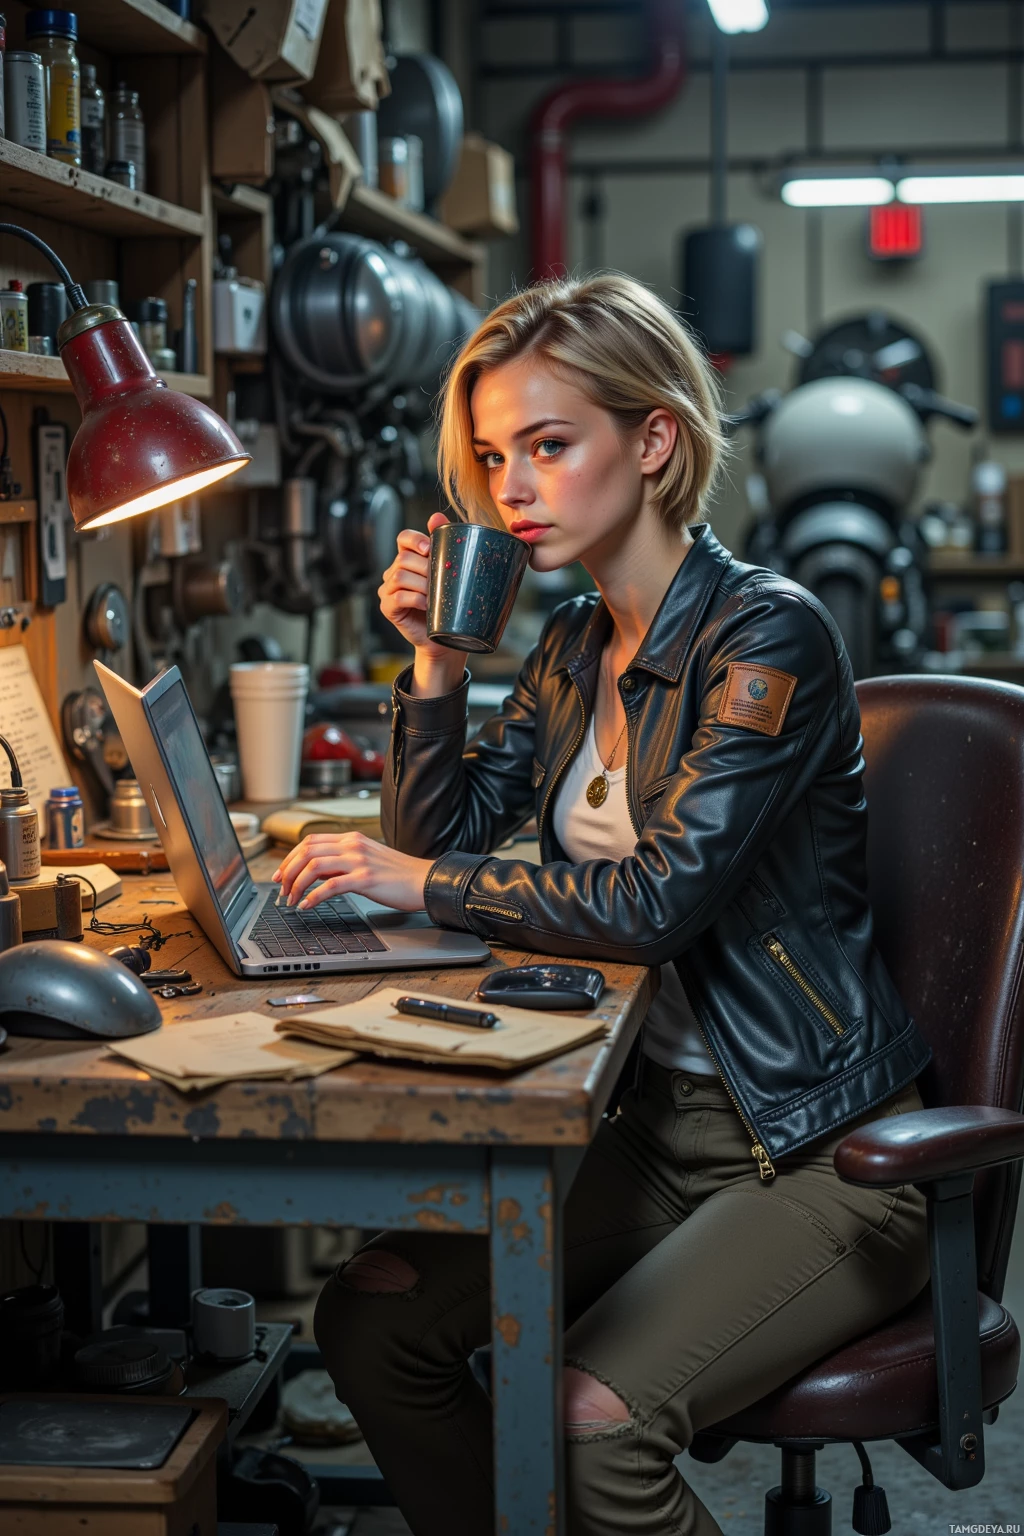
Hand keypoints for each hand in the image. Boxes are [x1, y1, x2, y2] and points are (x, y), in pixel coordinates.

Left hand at [272, 833, 433, 912]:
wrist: (425, 880)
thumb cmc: (398, 875)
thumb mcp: (366, 860)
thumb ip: (342, 861)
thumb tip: (315, 872)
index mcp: (351, 839)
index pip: (309, 841)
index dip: (289, 857)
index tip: (280, 874)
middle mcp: (353, 845)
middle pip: (306, 851)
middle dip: (287, 871)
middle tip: (281, 889)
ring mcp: (359, 861)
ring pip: (314, 866)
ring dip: (296, 884)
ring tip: (291, 900)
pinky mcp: (365, 879)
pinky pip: (330, 886)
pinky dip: (313, 897)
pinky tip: (307, 906)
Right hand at [378, 511, 451, 658]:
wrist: (445, 637)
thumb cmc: (448, 604)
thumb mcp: (448, 574)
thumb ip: (444, 546)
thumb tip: (437, 516)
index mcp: (408, 559)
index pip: (403, 538)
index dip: (415, 540)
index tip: (429, 549)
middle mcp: (393, 572)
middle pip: (403, 558)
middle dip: (425, 568)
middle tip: (442, 581)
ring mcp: (387, 590)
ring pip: (400, 576)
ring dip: (422, 584)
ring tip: (436, 595)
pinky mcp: (387, 608)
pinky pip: (398, 597)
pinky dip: (415, 599)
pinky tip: (427, 605)